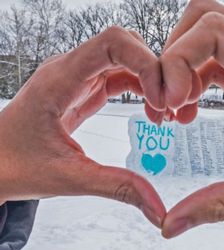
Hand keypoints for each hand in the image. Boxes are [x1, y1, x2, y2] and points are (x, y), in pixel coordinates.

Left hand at [0, 27, 165, 227]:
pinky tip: (151, 111)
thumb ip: (116, 187)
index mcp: (60, 79)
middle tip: (170, 106)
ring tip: (164, 112)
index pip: (112, 43)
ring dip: (152, 80)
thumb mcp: (67, 178)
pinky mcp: (85, 89)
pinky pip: (121, 76)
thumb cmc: (14, 165)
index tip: (160, 99)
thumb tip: (156, 207)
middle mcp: (70, 69)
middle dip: (156, 71)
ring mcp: (79, 77)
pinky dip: (143, 89)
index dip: (146, 63)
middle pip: (125, 45)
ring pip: (127, 58)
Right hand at [160, 0, 223, 237]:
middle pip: (204, 17)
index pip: (214, 31)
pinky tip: (191, 109)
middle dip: (174, 54)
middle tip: (169, 99)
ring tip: (178, 108)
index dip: (179, 58)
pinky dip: (192, 77)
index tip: (173, 101)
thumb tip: (173, 223)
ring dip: (181, 66)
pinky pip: (213, 57)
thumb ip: (223, 204)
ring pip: (205, 33)